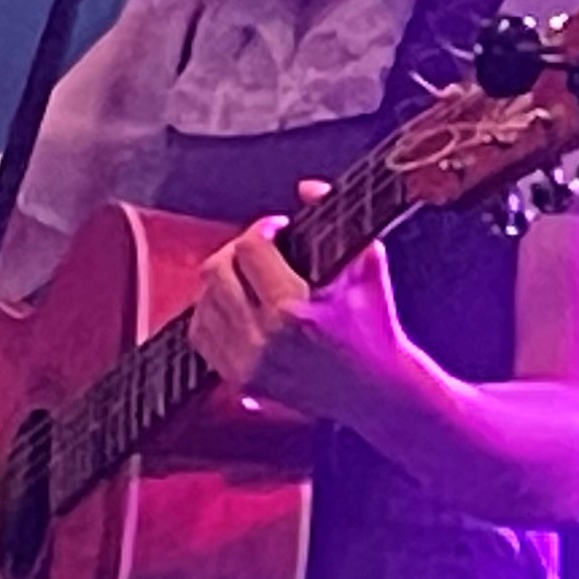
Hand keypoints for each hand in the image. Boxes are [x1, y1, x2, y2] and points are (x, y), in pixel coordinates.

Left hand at [191, 180, 422, 440]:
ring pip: (204, 302)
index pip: (250, 248)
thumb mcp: (368, 266)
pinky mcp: (239, 377)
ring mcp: (247, 360)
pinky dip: (212, 313)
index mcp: (293, 307)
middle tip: (260, 249)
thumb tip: (306, 189)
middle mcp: (263, 336)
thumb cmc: (376, 329)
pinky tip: (236, 305)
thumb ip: (335, 220)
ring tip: (249, 277)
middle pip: (217, 272)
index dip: (264, 228)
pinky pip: (201, 334)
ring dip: (223, 281)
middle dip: (238, 251)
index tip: (279, 228)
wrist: (377, 390)